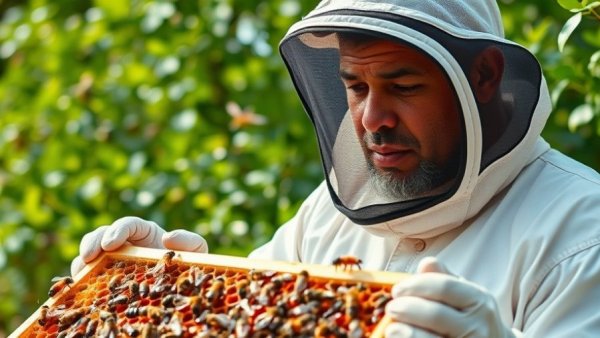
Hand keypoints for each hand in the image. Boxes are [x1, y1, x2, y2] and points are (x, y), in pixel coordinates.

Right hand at [70, 216, 207, 275]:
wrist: (184, 284)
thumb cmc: (190, 262)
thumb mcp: (196, 250)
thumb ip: (189, 241)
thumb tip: (168, 237)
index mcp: (145, 232)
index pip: (127, 224)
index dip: (117, 231)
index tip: (110, 243)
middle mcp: (126, 242)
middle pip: (102, 234)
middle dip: (92, 242)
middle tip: (89, 256)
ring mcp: (114, 259)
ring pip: (91, 254)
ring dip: (83, 261)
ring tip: (81, 273)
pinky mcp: (108, 277)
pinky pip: (91, 275)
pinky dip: (83, 279)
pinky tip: (81, 287)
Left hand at [384, 257, 516, 337]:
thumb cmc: (472, 316)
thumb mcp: (464, 294)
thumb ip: (444, 278)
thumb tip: (426, 263)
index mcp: (479, 300)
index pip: (444, 286)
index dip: (415, 286)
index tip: (397, 289)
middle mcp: (478, 325)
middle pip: (435, 314)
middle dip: (407, 309)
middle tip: (392, 308)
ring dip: (405, 332)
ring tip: (392, 328)